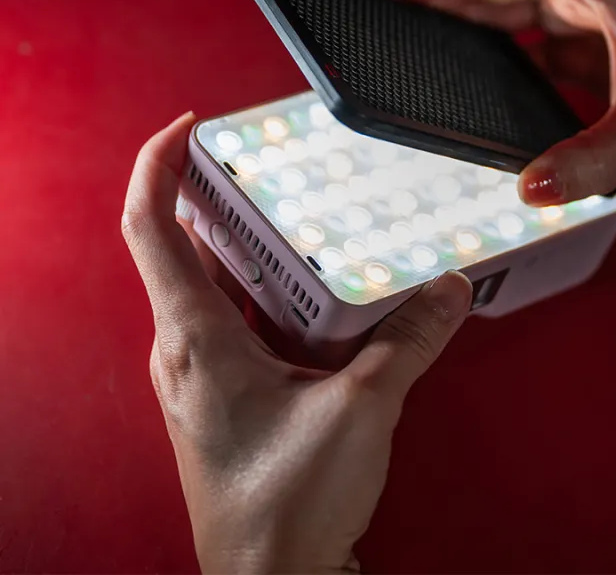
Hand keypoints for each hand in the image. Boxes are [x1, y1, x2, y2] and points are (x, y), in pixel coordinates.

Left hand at [121, 113, 472, 574]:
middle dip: (220, 195)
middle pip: (184, 245)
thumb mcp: (360, 410)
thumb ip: (409, 341)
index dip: (160, 165)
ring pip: (214, 282)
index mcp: (196, 338)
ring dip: (249, 244)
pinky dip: (268, 288)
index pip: (149, 227)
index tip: (190, 126)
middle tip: (268, 161)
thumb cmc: (286, 507)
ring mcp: (204, 370)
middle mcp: (187, 347)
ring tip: (297, 213)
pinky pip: (237, 317)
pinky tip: (315, 287)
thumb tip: (447, 289)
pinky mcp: (228, 390)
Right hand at [384, 0, 615, 204]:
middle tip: (388, 28)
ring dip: (460, 21)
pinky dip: (493, 48)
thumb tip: (528, 187)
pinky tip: (472, 72)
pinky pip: (527, 33)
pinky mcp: (592, 36)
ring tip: (415, 47)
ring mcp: (590, 8)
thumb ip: (589, 160)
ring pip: (506, 2)